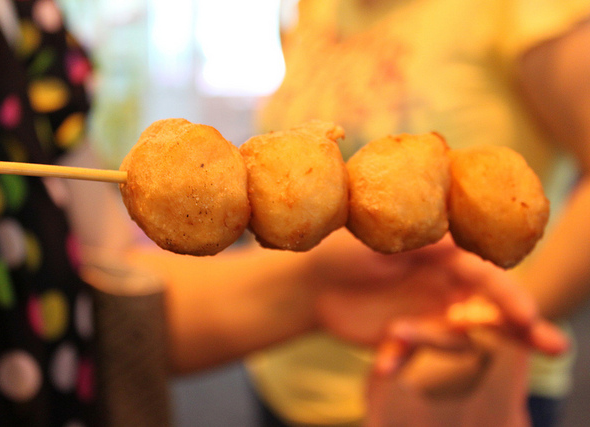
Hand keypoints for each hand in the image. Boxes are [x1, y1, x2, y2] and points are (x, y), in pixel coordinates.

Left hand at [307, 230, 566, 353]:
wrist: (310, 280)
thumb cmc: (344, 248)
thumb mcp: (382, 239)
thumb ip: (421, 243)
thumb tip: (456, 241)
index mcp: (444, 258)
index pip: (487, 277)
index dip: (510, 296)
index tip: (528, 316)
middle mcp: (443, 286)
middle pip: (490, 310)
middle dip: (521, 328)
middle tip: (554, 346)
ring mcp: (427, 313)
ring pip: (454, 338)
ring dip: (432, 339)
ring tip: (398, 332)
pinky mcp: (406, 336)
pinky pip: (416, 355)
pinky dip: (402, 358)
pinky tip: (384, 365)